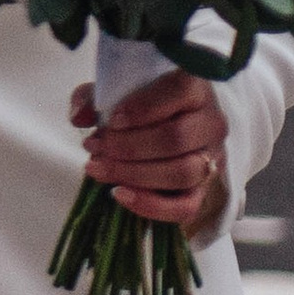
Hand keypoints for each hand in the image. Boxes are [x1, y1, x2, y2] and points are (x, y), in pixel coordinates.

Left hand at [71, 67, 227, 238]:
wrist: (161, 129)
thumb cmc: (137, 105)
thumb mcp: (111, 92)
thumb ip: (90, 97)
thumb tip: (80, 117)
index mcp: (195, 87)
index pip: (179, 92)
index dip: (143, 108)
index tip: (112, 120)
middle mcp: (212, 122)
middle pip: (176, 138)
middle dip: (128, 147)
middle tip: (93, 147)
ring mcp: (212, 158)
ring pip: (181, 172)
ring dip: (133, 174)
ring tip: (98, 168)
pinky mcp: (204, 189)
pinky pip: (186, 207)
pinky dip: (151, 205)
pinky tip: (119, 194)